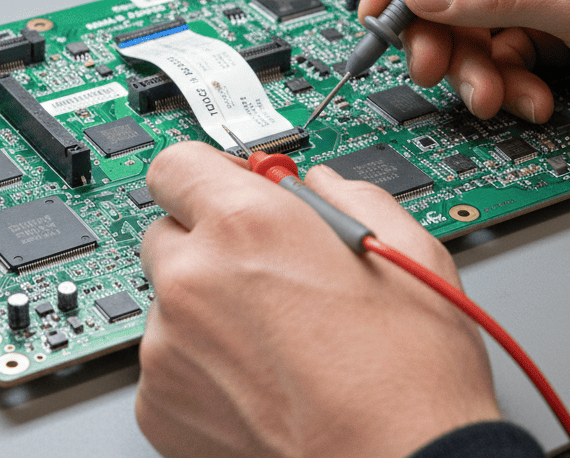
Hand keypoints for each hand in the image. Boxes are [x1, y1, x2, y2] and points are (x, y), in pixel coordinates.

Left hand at [136, 141, 499, 457]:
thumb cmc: (408, 376)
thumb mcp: (406, 249)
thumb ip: (346, 195)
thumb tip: (321, 186)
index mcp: (245, 225)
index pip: (176, 164)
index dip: (206, 175)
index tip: (227, 189)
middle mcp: (193, 279)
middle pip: (170, 231)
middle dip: (210, 242)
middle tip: (265, 272)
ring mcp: (168, 348)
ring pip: (171, 299)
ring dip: (208, 306)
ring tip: (277, 340)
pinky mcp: (161, 406)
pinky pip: (169, 358)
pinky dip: (201, 362)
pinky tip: (261, 379)